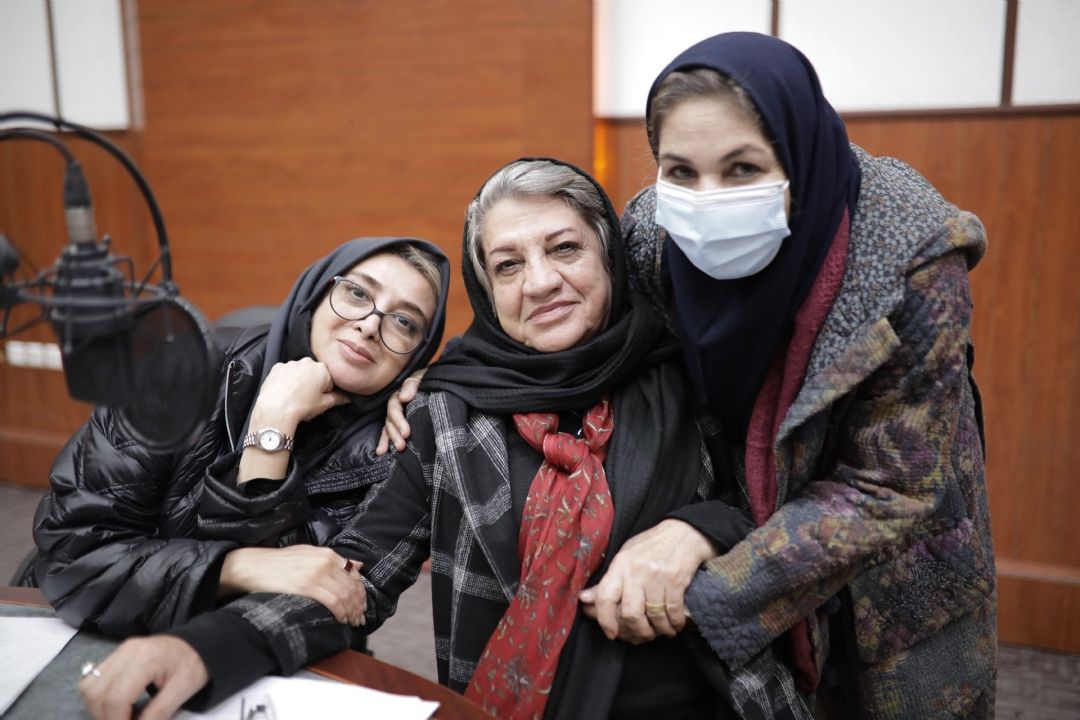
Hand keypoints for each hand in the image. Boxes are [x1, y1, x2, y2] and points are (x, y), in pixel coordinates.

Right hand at [79, 635, 207, 719]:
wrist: (198, 642)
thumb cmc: (194, 663)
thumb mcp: (184, 689)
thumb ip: (159, 713)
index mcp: (146, 659)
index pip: (116, 698)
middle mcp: (126, 652)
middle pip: (96, 693)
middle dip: (106, 717)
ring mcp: (119, 651)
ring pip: (88, 687)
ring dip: (99, 708)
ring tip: (122, 716)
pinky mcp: (116, 654)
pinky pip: (92, 679)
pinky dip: (99, 697)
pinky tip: (117, 704)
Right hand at [218, 545, 366, 625]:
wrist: (253, 566)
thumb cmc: (279, 562)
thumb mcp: (308, 554)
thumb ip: (332, 560)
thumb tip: (358, 565)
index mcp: (326, 553)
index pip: (354, 574)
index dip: (361, 592)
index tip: (362, 605)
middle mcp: (325, 561)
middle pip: (351, 586)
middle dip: (358, 605)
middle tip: (359, 618)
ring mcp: (316, 573)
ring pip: (345, 595)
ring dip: (352, 611)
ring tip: (352, 622)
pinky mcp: (307, 586)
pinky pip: (332, 602)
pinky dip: (341, 613)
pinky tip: (341, 620)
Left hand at [250, 358, 348, 431]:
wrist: (276, 410)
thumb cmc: (302, 406)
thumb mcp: (324, 405)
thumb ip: (337, 399)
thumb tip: (346, 398)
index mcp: (322, 369)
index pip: (329, 380)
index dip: (325, 392)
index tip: (318, 400)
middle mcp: (307, 362)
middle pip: (313, 374)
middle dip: (312, 384)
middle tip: (306, 400)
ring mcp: (290, 364)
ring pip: (299, 372)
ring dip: (299, 381)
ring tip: (293, 397)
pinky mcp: (277, 368)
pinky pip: (285, 372)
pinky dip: (285, 380)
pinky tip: (284, 392)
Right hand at [376, 367, 425, 454]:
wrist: (442, 382)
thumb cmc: (432, 379)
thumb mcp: (423, 377)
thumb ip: (412, 384)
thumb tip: (403, 397)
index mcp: (401, 393)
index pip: (394, 406)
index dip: (398, 420)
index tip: (406, 432)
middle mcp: (397, 405)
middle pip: (390, 419)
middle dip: (395, 433)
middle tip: (401, 445)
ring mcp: (398, 415)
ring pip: (389, 427)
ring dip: (390, 439)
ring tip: (393, 450)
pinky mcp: (401, 423)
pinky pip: (390, 432)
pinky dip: (385, 441)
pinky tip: (381, 452)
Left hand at [579, 519, 714, 642]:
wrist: (684, 533)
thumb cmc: (651, 546)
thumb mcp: (625, 557)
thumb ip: (608, 580)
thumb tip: (585, 599)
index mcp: (620, 565)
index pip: (605, 597)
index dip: (605, 620)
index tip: (610, 633)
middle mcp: (637, 571)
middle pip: (631, 613)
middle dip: (638, 631)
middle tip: (644, 635)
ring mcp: (657, 576)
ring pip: (654, 616)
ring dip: (660, 630)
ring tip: (662, 631)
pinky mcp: (677, 580)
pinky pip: (674, 611)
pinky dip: (675, 623)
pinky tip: (675, 624)